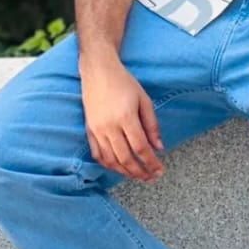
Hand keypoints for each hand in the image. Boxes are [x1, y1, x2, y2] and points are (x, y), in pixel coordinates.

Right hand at [79, 54, 164, 181]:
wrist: (98, 71)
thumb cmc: (124, 83)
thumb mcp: (144, 100)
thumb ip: (152, 125)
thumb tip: (159, 147)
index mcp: (126, 118)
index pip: (140, 148)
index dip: (151, 162)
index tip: (159, 170)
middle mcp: (109, 127)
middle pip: (125, 159)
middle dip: (140, 172)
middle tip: (150, 177)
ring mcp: (97, 130)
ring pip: (110, 160)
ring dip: (124, 172)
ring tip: (137, 176)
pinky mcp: (89, 130)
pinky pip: (97, 154)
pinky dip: (108, 165)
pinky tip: (118, 168)